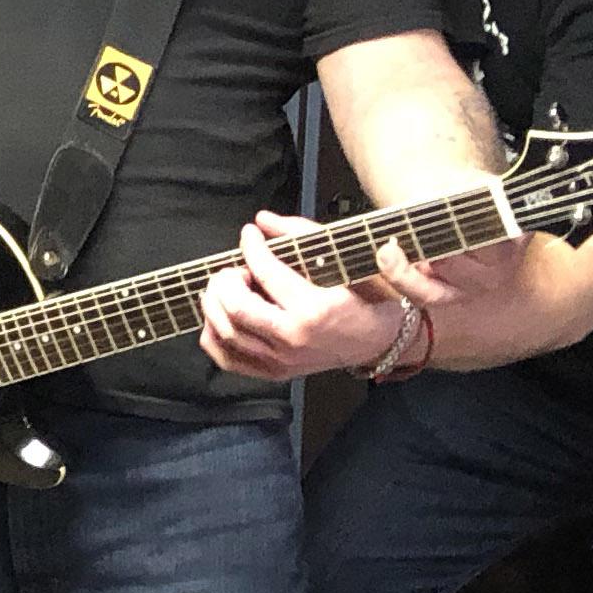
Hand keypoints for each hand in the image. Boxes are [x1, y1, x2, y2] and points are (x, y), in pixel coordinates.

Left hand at [196, 213, 456, 385]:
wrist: (380, 340)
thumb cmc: (365, 298)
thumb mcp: (344, 261)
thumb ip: (302, 234)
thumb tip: (263, 220)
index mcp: (314, 308)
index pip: (266, 272)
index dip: (251, 247)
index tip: (250, 236)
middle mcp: (294, 338)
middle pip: (235, 307)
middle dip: (225, 280)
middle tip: (234, 267)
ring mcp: (282, 360)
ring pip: (225, 333)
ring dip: (214, 303)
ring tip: (226, 288)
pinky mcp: (274, 372)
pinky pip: (227, 358)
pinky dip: (212, 335)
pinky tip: (219, 315)